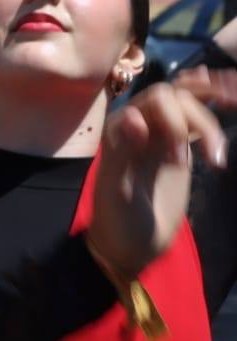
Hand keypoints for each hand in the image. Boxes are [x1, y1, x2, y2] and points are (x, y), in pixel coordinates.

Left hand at [89, 67, 236, 277]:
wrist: (131, 247)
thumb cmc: (118, 222)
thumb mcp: (116, 192)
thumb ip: (122, 154)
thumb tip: (135, 116)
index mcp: (120, 130)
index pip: (156, 100)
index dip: (176, 119)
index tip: (180, 161)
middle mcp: (139, 125)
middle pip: (177, 98)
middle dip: (200, 118)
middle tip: (215, 156)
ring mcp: (160, 135)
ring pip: (188, 101)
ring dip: (213, 97)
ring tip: (236, 100)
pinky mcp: (178, 147)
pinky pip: (194, 116)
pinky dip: (212, 103)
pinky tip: (231, 94)